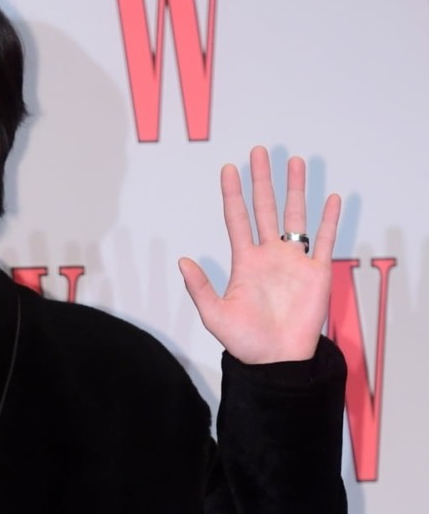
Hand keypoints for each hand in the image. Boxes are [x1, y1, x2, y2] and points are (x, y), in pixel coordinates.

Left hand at [178, 145, 340, 363]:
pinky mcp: (317, 273)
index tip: (228, 168)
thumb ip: (200, 288)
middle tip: (259, 151)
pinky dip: (328, 220)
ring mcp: (294, 262)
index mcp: (245, 262)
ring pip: (295, 216)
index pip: (237, 219)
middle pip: (265, 209)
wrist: (275, 361)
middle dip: (262, 180)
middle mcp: (269, 256)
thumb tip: (182, 261)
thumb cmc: (245, 343)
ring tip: (296, 161)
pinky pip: (324, 241)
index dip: (233, 194)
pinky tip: (332, 198)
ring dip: (295, 190)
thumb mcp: (215, 315)